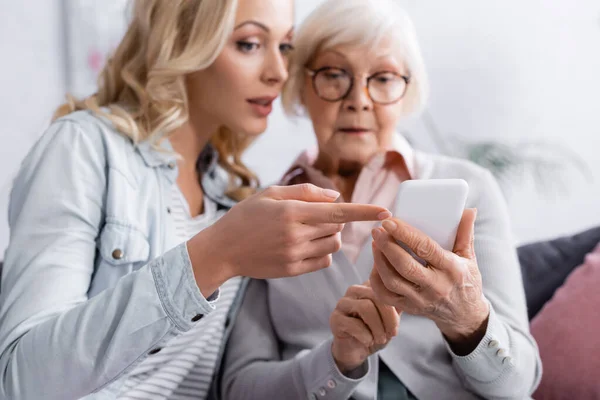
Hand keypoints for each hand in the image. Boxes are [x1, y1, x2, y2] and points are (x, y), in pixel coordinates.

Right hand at [188, 184, 390, 293]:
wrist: (222, 249)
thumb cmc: (246, 216)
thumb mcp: (270, 194)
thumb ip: (306, 192)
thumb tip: (337, 196)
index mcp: (292, 212)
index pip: (338, 211)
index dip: (365, 211)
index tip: (386, 211)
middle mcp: (296, 235)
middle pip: (338, 227)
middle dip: (335, 218)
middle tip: (314, 214)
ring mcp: (295, 255)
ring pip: (333, 244)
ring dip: (330, 235)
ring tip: (307, 230)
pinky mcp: (293, 270)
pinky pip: (323, 260)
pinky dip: (322, 250)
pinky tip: (303, 245)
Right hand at [330, 283, 399, 373]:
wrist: (357, 351)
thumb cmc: (374, 333)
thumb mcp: (390, 321)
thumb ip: (398, 308)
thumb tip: (409, 299)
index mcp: (369, 287)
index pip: (385, 289)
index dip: (394, 309)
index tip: (396, 328)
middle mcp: (354, 290)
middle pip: (376, 296)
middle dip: (388, 318)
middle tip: (391, 334)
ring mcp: (342, 303)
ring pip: (365, 307)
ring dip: (377, 328)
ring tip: (380, 339)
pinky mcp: (335, 318)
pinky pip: (353, 323)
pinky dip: (365, 335)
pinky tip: (368, 341)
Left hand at [369, 209, 489, 354]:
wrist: (464, 316)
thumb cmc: (466, 280)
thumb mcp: (469, 257)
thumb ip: (465, 233)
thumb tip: (469, 210)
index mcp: (452, 270)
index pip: (425, 248)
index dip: (405, 234)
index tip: (390, 221)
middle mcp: (435, 286)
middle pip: (405, 266)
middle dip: (387, 246)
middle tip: (377, 230)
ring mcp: (420, 300)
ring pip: (392, 281)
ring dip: (379, 261)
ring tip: (375, 243)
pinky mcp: (409, 308)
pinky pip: (386, 296)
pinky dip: (376, 279)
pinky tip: (376, 264)